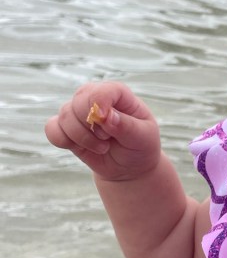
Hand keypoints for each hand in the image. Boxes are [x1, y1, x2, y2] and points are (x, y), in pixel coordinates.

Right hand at [45, 81, 160, 182]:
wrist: (129, 166)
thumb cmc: (140, 147)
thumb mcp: (142, 137)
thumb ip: (126, 126)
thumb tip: (106, 116)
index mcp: (118, 93)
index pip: (102, 91)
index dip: (99, 104)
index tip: (105, 122)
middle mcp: (95, 97)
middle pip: (78, 103)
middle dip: (91, 128)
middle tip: (107, 140)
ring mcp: (78, 111)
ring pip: (65, 117)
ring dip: (82, 139)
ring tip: (102, 147)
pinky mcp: (66, 127)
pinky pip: (52, 129)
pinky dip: (63, 141)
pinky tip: (80, 147)